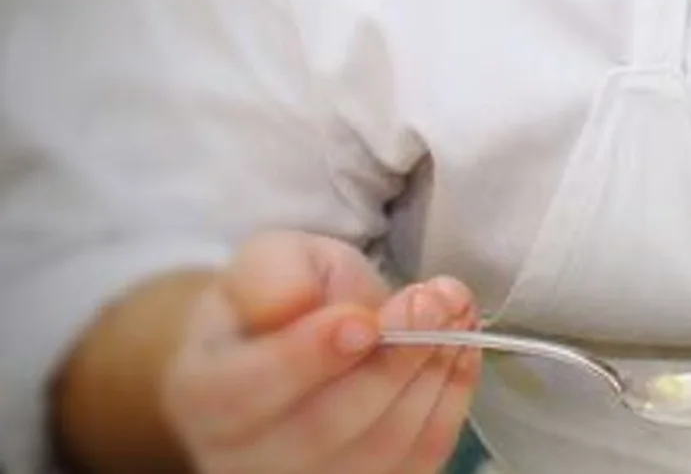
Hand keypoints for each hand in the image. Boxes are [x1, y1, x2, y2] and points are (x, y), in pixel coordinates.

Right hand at [158, 231, 482, 472]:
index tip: (364, 319)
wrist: (296, 345)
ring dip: (431, 378)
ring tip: (456, 315)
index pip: (246, 391)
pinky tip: (462, 351)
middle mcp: (242, 456)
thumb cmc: (280, 301)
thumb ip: (274, 274)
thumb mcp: (268, 261)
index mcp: (203, 391)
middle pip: (323, 429)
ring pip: (379, 451)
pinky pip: (417, 461)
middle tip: (435, 303)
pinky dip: (450, 403)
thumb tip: (297, 304)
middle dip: (391, 362)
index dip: (309, 357)